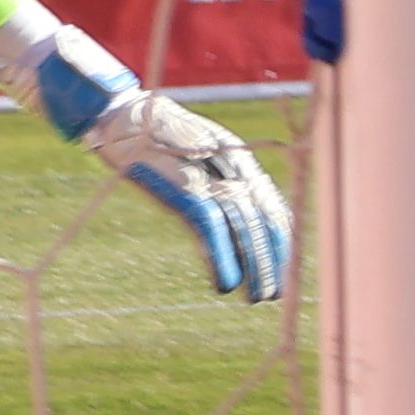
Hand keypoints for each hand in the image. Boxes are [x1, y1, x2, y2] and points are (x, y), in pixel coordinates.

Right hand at [78, 82, 287, 304]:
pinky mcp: (186, 192)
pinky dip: (221, 259)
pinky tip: (225, 285)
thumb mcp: (205, 152)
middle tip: (274, 294)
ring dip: (254, 269)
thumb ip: (224, 177)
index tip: (284, 269)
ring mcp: (211, 183)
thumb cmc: (164, 134)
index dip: (280, 243)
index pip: (274, 210)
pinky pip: (211, 231)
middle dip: (271, 262)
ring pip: (244, 232)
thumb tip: (237, 212)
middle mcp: (235, 174)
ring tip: (258, 296)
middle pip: (263, 225)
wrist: (130, 117)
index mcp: (244, 165)